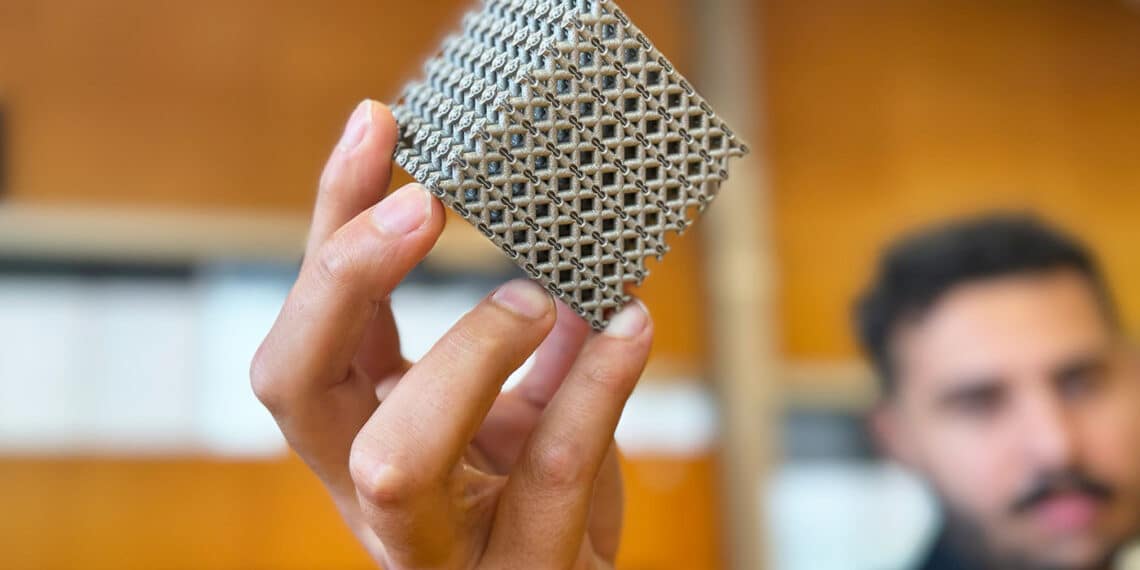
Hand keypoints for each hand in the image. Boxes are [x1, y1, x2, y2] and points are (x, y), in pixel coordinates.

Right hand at [251, 100, 654, 568]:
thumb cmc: (531, 506)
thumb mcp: (511, 412)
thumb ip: (520, 344)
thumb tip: (561, 250)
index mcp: (357, 437)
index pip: (310, 324)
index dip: (331, 227)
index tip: (379, 127)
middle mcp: (369, 492)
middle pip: (296, 388)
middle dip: (347, 280)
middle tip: (426, 202)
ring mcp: (434, 548)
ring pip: (394, 459)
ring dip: (467, 352)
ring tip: (540, 296)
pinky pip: (548, 477)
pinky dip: (594, 389)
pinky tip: (630, 329)